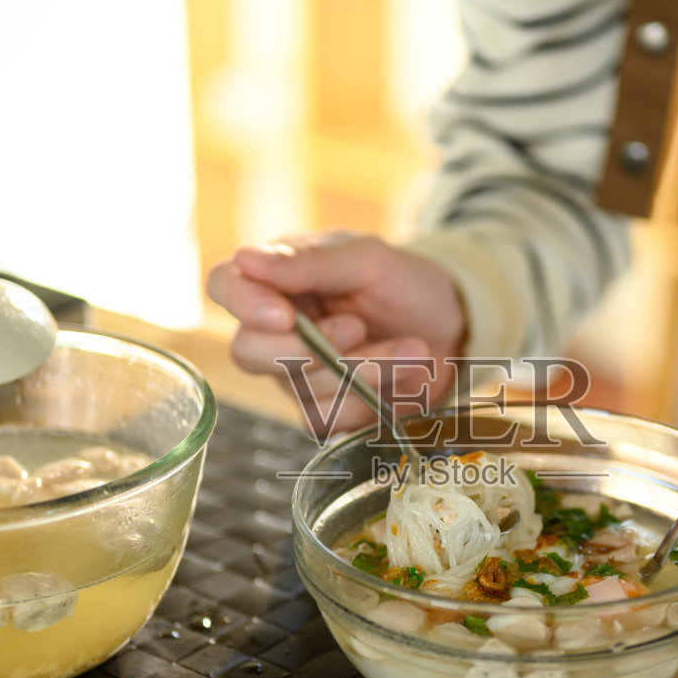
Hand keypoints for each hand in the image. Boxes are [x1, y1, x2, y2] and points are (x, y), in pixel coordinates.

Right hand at [205, 230, 465, 434]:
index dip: (243, 303)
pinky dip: (375, 398)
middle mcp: (275, 329)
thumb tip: (246, 259)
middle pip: (249, 351)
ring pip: (300, 387)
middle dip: (309, 348)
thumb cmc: (404, 283)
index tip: (283, 315)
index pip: (225, 285)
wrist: (452, 328)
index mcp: (277, 278)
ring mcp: (296, 375)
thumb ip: (310, 261)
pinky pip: (328, 419)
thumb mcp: (367, 258)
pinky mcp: (325, 411)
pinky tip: (409, 373)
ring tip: (412, 347)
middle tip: (357, 327)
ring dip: (364, 369)